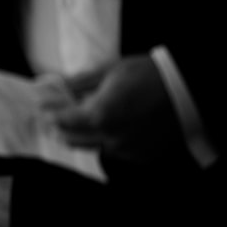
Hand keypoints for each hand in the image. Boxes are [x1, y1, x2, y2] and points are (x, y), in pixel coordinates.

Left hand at [43, 56, 188, 165]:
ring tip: (77, 120)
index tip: (41, 108)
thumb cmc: (148, 75)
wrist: (185, 90)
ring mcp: (126, 149)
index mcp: (100, 115)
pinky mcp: (140, 156)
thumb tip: (56, 85)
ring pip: (91, 147)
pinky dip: (104, 141)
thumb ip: (79, 82)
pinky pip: (113, 151)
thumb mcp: (109, 71)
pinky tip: (105, 128)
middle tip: (52, 116)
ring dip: (81, 136)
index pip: (62, 122)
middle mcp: (110, 137)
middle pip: (72, 139)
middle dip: (59, 127)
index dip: (49, 115)